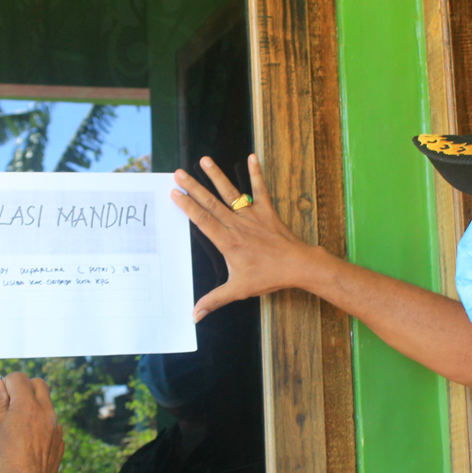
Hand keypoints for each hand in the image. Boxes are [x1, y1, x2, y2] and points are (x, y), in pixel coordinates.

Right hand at [0, 372, 63, 472]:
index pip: (19, 377)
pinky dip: (40, 420)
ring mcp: (56, 424)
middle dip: (24, 387)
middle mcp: (46, 411)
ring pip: (46, 402)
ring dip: (33, 403)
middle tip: (11, 401)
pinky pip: (51, 419)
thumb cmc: (6, 459)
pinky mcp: (60, 437)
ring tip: (18, 421)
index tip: (0, 393)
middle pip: (38, 383)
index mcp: (27, 406)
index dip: (6, 382)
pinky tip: (28, 436)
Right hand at [171, 154, 320, 320]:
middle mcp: (237, 225)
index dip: (187, 206)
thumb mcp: (237, 290)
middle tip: (178, 173)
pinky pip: (260, 189)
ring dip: (216, 176)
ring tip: (204, 160)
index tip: (174, 194)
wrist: (297, 266)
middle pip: (211, 203)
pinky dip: (256, 173)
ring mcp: (252, 215)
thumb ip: (214, 300)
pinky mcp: (267, 211)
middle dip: (193, 187)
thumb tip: (194, 315)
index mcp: (227, 241)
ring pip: (231, 193)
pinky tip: (251, 156)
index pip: (202, 220)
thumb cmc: (267, 277)